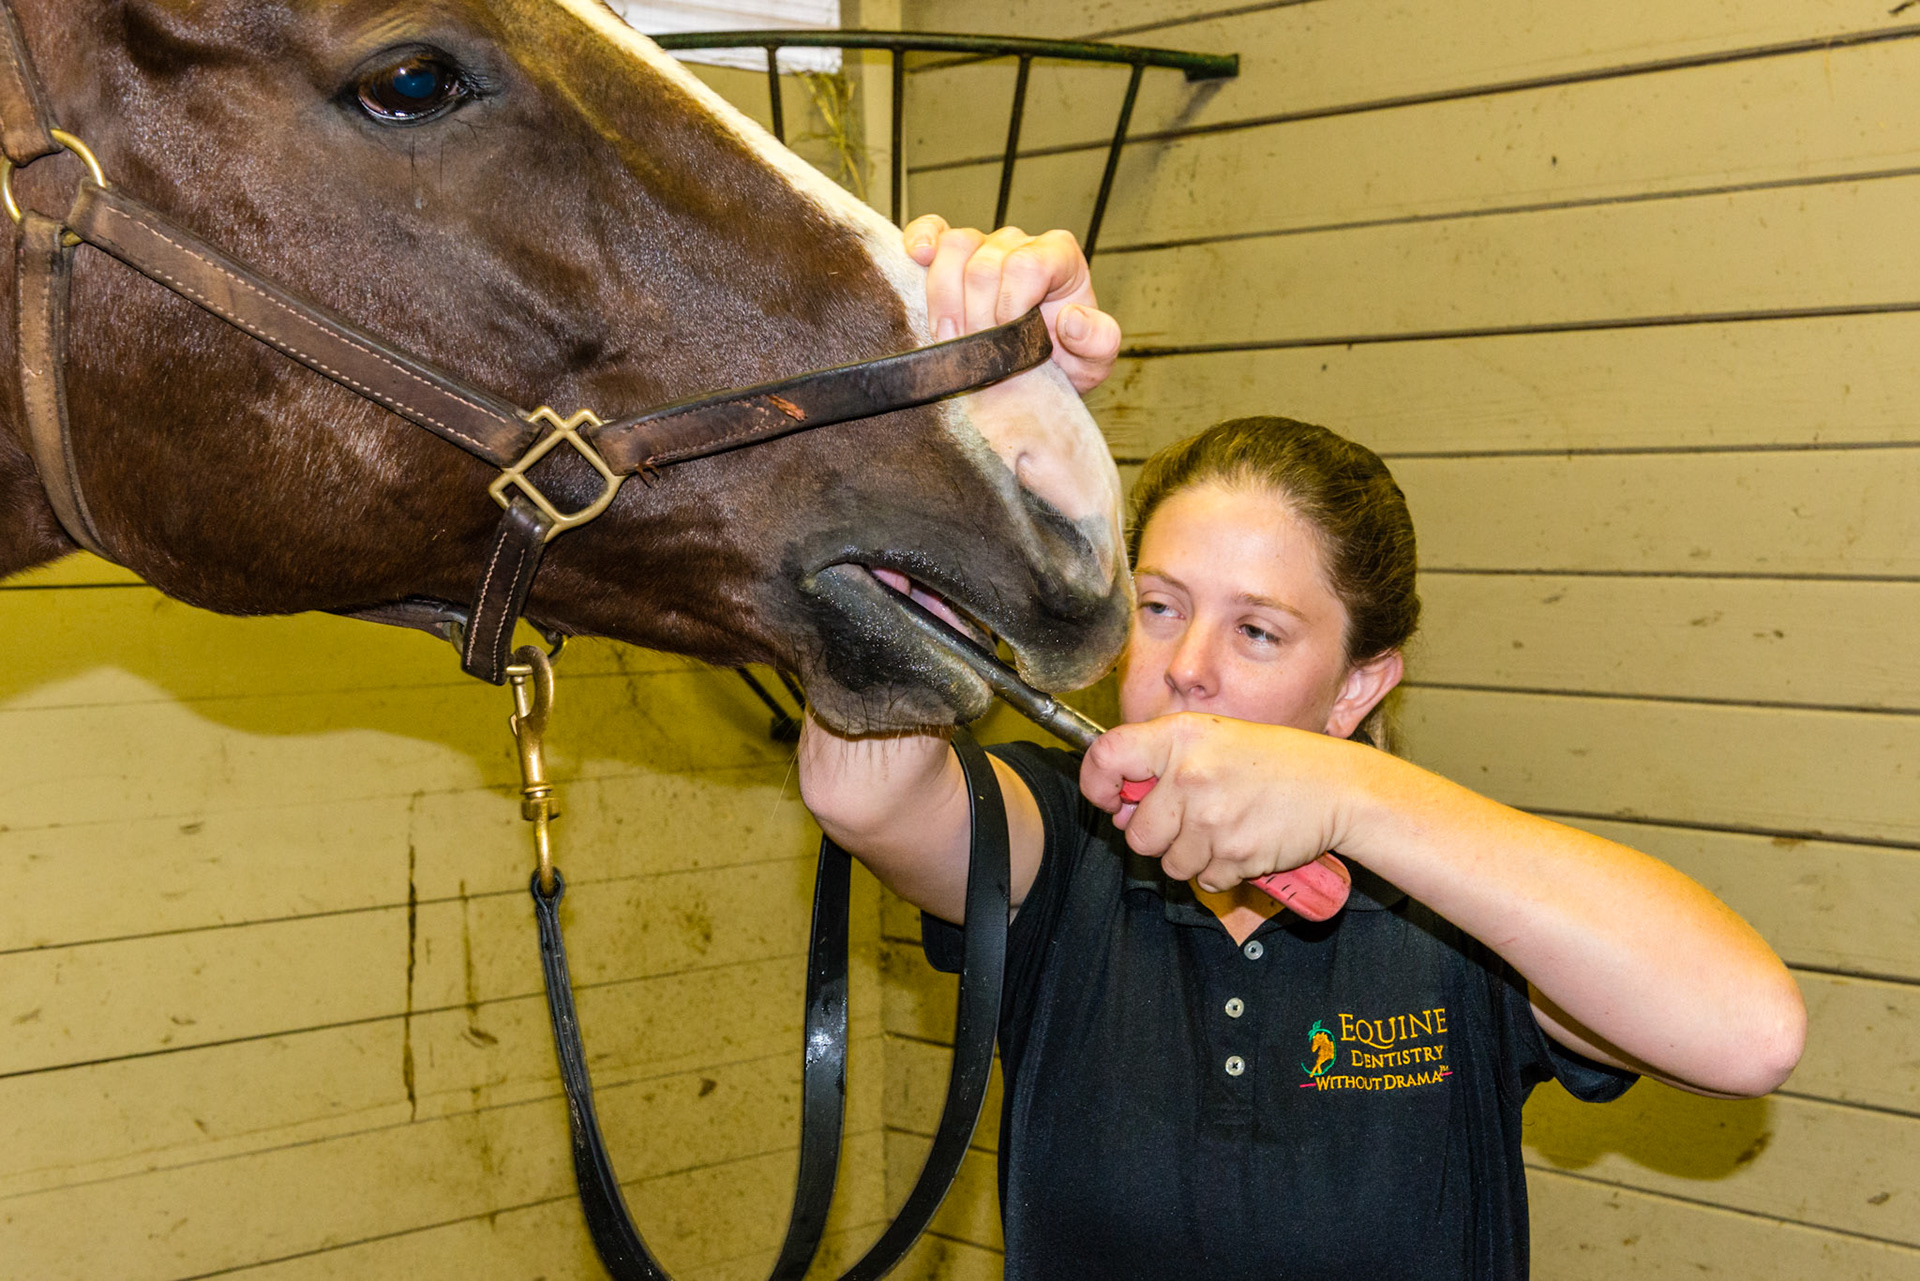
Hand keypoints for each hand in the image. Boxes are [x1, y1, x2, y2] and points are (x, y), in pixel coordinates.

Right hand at [905, 215, 1120, 393]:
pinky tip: (918, 259)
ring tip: (951, 337)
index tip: (1009, 342)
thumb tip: (1072, 319)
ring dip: (945, 298)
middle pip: (983, 263)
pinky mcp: (951, 253)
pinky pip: (934, 229)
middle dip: (976, 316)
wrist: (1035, 374)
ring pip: (954, 246)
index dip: (1010, 305)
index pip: (1026, 264)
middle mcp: (1021, 244)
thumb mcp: (1094, 361)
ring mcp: (984, 245)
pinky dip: (920, 240)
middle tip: (978, 352)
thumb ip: (1099, 341)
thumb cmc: (1065, 361)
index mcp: (1060, 258)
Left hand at [1080, 713, 1366, 891]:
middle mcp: (1188, 775)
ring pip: (1169, 863)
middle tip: (1195, 819)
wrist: (1338, 788)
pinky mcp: (1233, 853)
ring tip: (1226, 828)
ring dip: (1193, 856)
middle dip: (1160, 836)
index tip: (1111, 799)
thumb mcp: (1216, 739)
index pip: (1106, 757)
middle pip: (1137, 832)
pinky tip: (1244, 842)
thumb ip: (1165, 762)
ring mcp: (1210, 817)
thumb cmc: (1277, 763)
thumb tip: (1122, 807)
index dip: (1098, 785)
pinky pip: (1204, 880)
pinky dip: (1220, 871)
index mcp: (1179, 736)